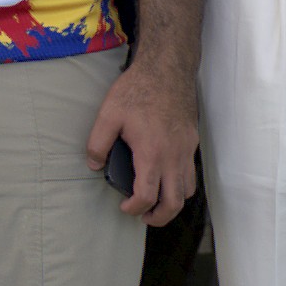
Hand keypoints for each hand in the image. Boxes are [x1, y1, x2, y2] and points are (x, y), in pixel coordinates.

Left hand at [89, 61, 203, 223]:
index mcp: (152, 153)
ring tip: (156, 201)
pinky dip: (181, 184)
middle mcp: (173, 156)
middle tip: (143, 216)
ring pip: (188, 190)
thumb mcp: (109, 114)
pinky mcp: (191, 141)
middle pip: (174, 202)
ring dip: (173, 202)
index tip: (124, 207)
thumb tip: (93, 164)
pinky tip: (166, 176)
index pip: (147, 196)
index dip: (135, 209)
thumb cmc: (139, 89)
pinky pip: (191, 172)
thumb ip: (97, 143)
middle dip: (159, 217)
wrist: (167, 68)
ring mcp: (186, 150)